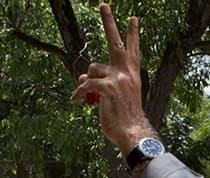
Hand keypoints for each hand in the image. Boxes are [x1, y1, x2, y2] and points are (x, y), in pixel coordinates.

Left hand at [70, 4, 154, 155]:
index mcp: (133, 75)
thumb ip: (102, 83)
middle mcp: (127, 73)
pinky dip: (78, 93)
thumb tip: (82, 78)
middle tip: (103, 4)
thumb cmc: (125, 119)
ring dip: (87, 82)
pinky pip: (85, 84)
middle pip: (115, 42)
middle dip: (108, 22)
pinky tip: (76, 100)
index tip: (133, 18)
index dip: (132, 34)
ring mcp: (118, 79)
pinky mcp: (107, 88)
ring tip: (91, 98)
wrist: (132, 132)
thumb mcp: (116, 97)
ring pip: (92, 69)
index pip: (133, 50)